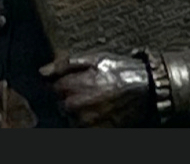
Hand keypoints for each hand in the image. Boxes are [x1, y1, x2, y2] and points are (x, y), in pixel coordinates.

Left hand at [40, 52, 155, 127]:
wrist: (147, 88)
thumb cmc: (120, 70)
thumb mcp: (93, 58)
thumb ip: (64, 65)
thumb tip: (41, 72)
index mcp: (69, 86)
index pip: (51, 89)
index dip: (63, 83)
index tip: (76, 80)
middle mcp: (74, 106)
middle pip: (60, 104)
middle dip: (70, 97)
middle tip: (90, 90)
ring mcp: (85, 122)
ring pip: (71, 118)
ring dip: (79, 111)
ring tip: (96, 100)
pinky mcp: (98, 131)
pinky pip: (84, 128)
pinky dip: (88, 121)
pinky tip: (100, 111)